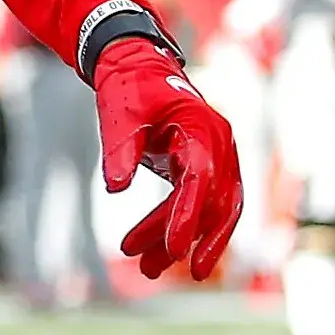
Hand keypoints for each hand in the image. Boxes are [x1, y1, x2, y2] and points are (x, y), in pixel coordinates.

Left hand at [92, 35, 238, 280]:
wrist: (133, 64)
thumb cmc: (128, 85)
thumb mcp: (119, 113)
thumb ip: (119, 149)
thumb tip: (115, 190)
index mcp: (205, 130)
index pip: (201, 182)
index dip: (188, 218)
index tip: (176, 251)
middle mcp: (219, 146)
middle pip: (217, 204)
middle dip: (195, 239)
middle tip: (169, 270)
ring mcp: (214, 157)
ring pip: (206, 208)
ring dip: (177, 237)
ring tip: (145, 268)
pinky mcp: (200, 165)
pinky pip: (194, 202)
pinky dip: (173, 223)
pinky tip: (149, 247)